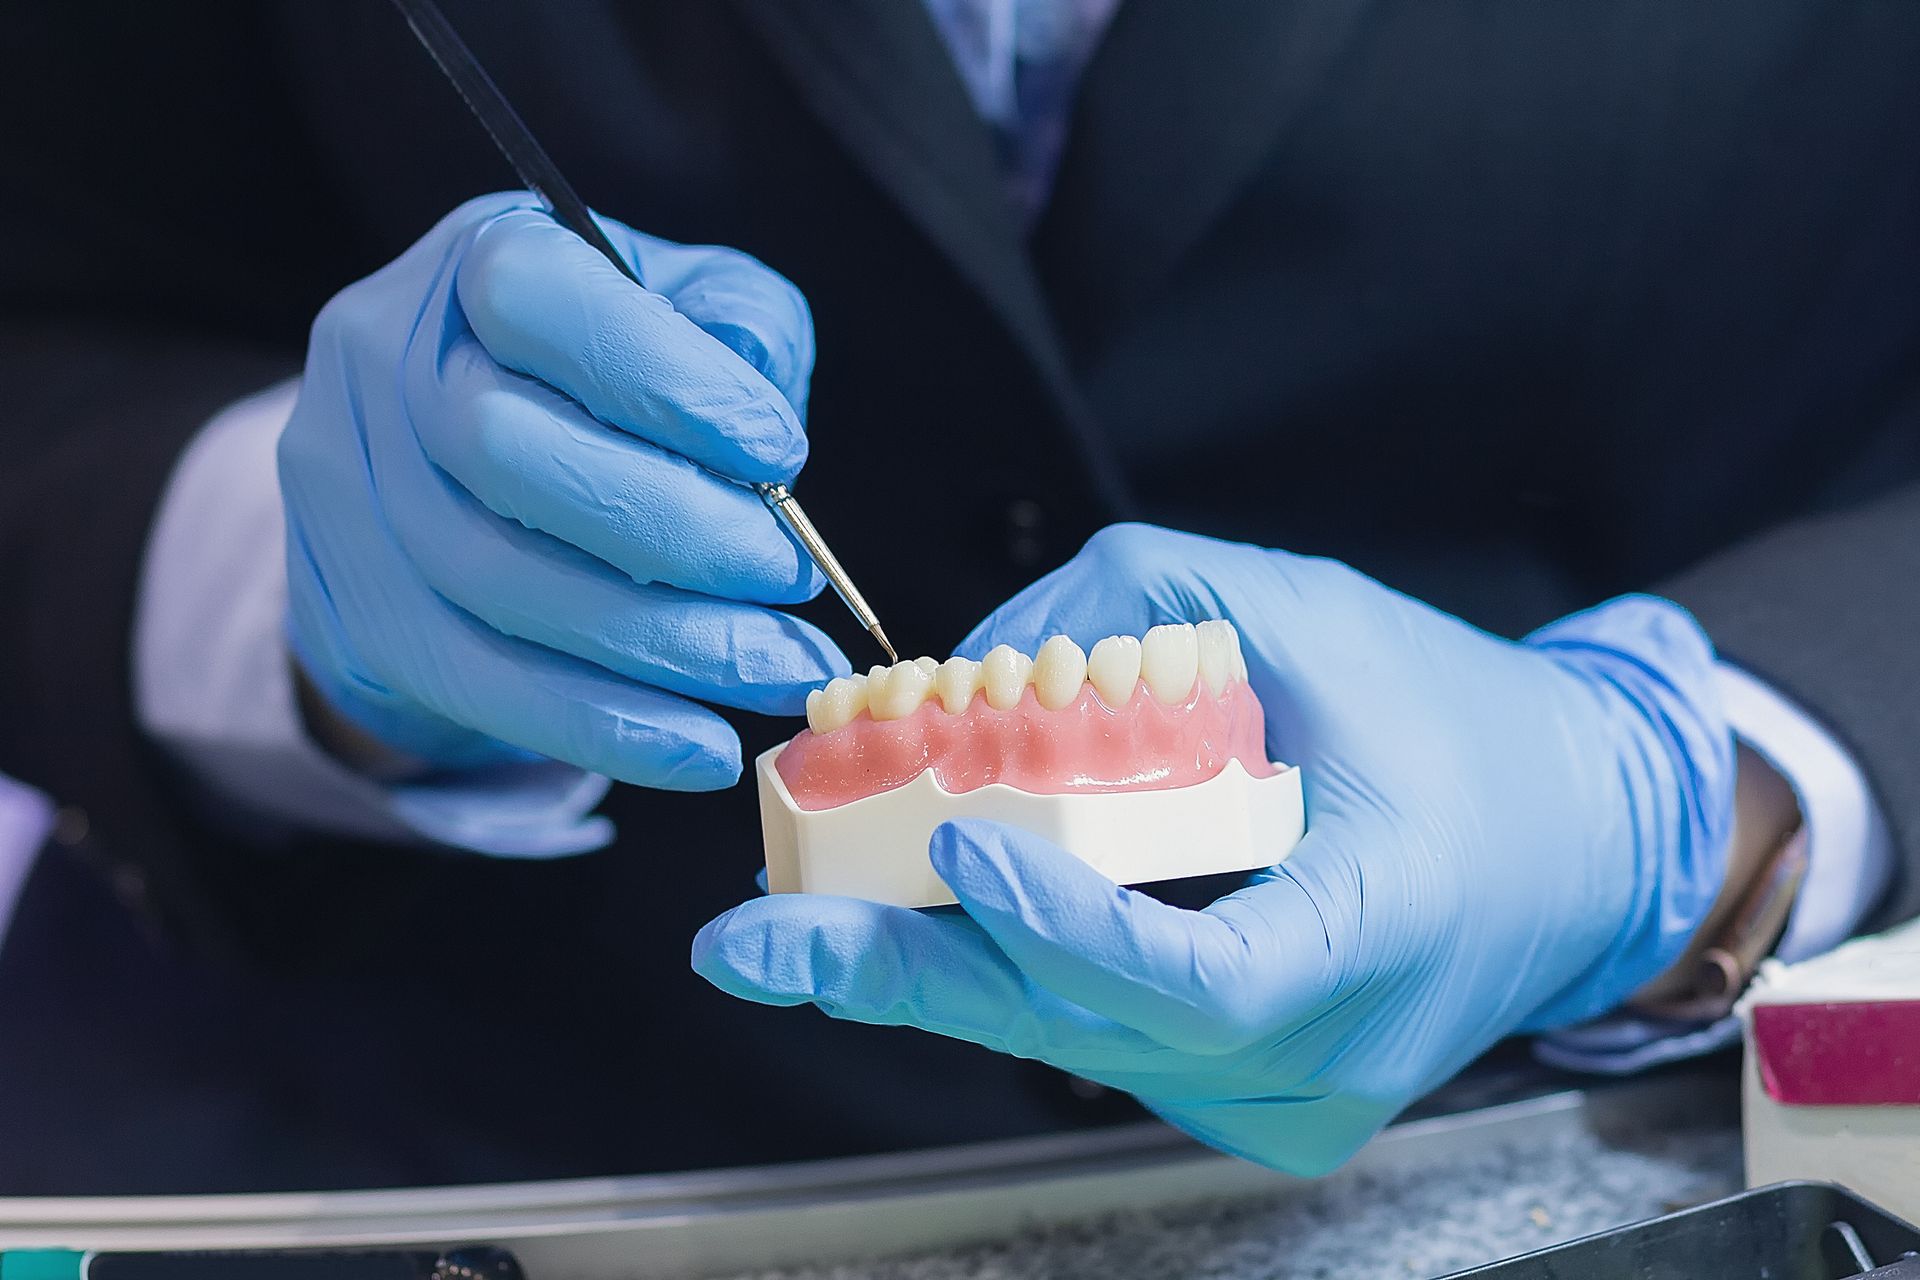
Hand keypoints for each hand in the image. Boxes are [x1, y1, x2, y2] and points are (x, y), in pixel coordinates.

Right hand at [279, 193, 845, 789]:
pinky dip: (607, 727)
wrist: (454, 467)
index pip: (545, 303)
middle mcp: (387, 363)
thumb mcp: (682, 307)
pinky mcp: (363, 611)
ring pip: (502, 584)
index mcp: (478, 262)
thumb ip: (736, 328)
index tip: (779, 455)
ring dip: (663, 645)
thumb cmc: (603, 373)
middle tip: (791, 579)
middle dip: (676, 530)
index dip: (668, 383)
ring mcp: (355, 493)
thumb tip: (762, 404)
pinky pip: (485, 686)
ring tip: (780, 670)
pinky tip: (703, 746)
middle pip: (510, 455)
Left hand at [693, 524, 1734, 1170]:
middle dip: (904, 978)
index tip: (960, 847)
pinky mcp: (1258, 1105)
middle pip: (1088, 1032)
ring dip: (933, 977)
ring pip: (1076, 1044)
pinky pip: (1105, 1046)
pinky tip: (914, 933)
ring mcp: (1289, 1100)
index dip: (1070, 928)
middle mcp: (1329, 1051)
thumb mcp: (1307, 612)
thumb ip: (1131, 607)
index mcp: (1379, 929)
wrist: (1570, 842)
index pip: (1206, 977)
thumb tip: (962, 665)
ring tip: (794, 923)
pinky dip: (1008, 984)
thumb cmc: (1454, 721)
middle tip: (757, 940)